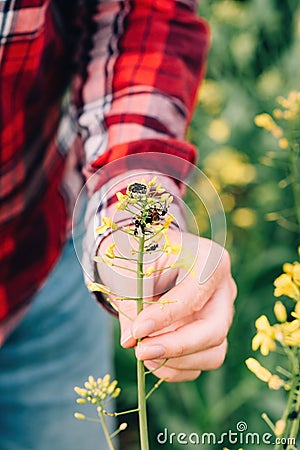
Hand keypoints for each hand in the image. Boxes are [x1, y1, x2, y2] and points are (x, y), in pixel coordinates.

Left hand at [98, 230, 235, 381]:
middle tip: (141, 351)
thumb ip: (131, 301)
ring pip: (213, 353)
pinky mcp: (212, 334)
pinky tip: (152, 358)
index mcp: (210, 260)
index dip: (165, 317)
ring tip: (142, 352)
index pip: (195, 296)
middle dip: (176, 347)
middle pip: (214, 330)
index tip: (136, 331)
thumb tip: (130, 341)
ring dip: (175, 362)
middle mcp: (223, 289)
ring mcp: (222, 314)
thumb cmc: (141, 255)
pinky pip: (202, 363)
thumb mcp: (133, 267)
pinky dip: (176, 369)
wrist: (148, 254)